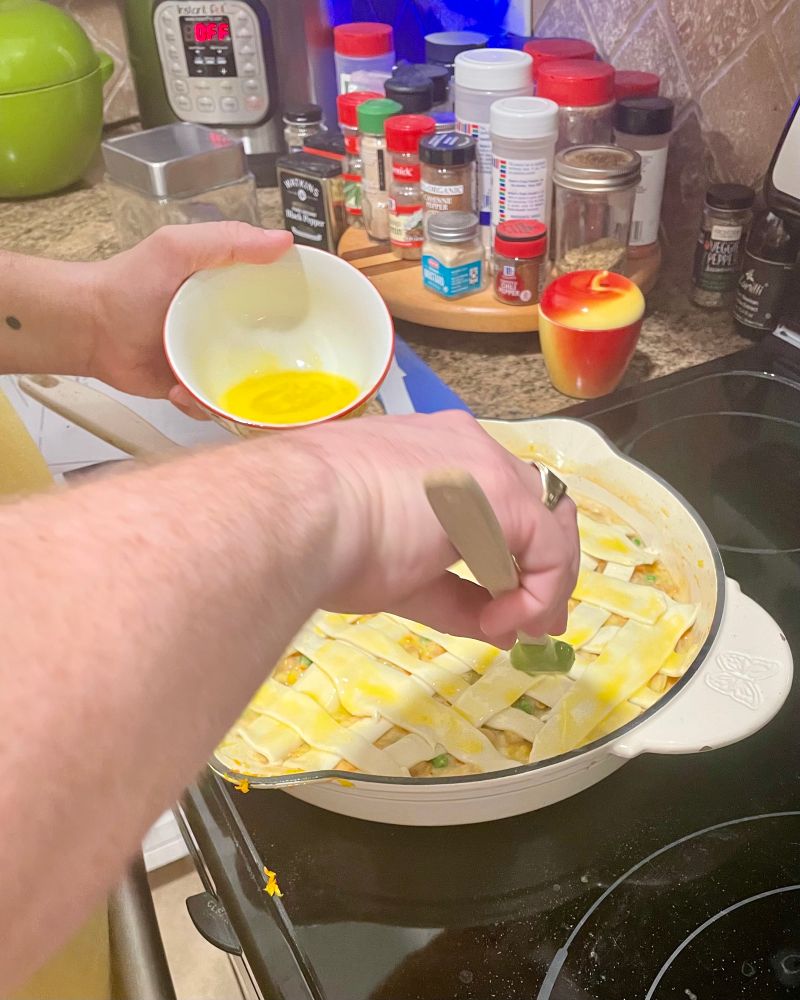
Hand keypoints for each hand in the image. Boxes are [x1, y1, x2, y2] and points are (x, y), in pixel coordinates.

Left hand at [87, 223, 292, 412]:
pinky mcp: (192, 389)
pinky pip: (214, 406)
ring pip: (248, 384)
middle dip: (285, 362)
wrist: (89, 329)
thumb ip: (227, 240)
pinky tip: (185, 392)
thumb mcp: (177, 247)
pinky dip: (204, 405)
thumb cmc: (128, 283)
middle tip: (292, 372)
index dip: (302, 307)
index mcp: (231, 292)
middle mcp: (227, 327)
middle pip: (272, 347)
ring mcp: (211, 360)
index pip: (278, 298)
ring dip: (246, 392)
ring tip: (235, 390)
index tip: (324, 319)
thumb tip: (283, 240)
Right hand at [304, 411, 579, 644]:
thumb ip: (457, 598)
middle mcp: (469, 448)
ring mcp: (488, 465)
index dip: (514, 554)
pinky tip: (501, 620)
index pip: (499, 498)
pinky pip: (547, 549)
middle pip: (537, 504)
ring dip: (544, 582)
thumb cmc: (328, 540)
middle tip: (538, 622)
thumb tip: (501, 631)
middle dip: (544, 567)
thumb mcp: (404, 576)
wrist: (301, 516)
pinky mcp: (503, 493)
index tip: (510, 607)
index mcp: (437, 455)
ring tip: (522, 626)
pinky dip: (536, 592)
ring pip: (550, 523)